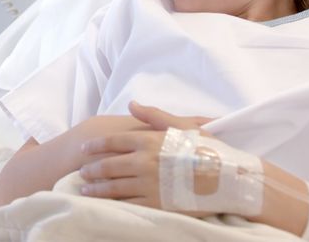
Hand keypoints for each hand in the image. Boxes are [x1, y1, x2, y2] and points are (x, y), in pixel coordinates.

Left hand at [76, 101, 215, 212]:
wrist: (228, 178)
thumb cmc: (208, 149)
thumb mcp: (182, 126)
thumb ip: (154, 115)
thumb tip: (132, 103)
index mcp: (149, 140)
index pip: (113, 142)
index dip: (95, 145)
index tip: (83, 149)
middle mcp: (144, 161)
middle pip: (108, 165)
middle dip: (91, 169)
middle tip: (80, 172)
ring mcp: (148, 184)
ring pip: (114, 187)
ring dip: (96, 188)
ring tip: (84, 189)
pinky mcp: (156, 203)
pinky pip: (128, 204)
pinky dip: (112, 204)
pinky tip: (104, 204)